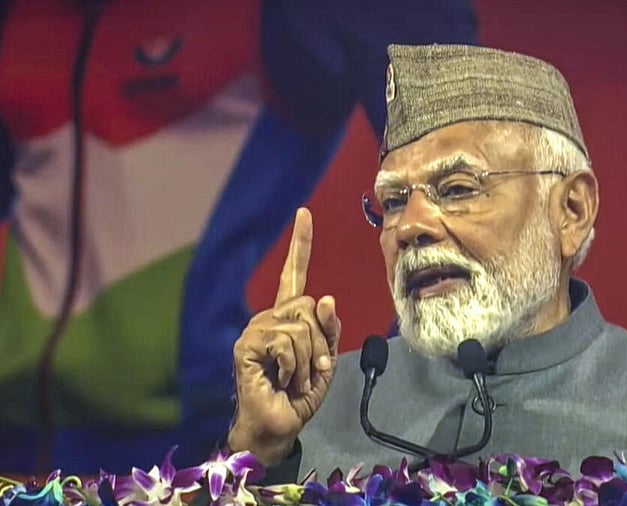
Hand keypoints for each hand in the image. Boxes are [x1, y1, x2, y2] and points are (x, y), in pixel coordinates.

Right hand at [227, 208, 340, 465]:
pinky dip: (294, 367)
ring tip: (295, 380)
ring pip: (301, 326)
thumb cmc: (299, 395)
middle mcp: (269, 317)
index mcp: (288, 317)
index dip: (301, 244)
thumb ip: (328, 330)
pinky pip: (287, 342)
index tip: (305, 213)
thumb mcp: (326, 360)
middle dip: (320, 343)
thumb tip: (325, 298)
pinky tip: (281, 380)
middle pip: (308, 306)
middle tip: (311, 371)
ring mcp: (255, 329)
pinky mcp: (247, 346)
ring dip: (308, 361)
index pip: (294, 274)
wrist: (278, 426)